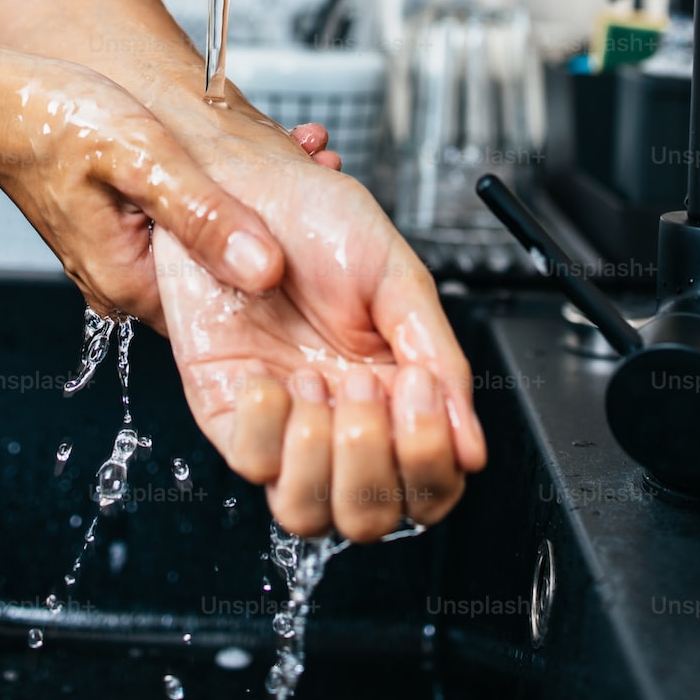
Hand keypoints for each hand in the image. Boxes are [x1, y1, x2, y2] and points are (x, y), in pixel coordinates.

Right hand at [0, 52, 300, 330]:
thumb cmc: (53, 118)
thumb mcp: (141, 158)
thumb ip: (202, 215)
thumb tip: (265, 270)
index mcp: (133, 285)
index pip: (234, 311)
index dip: (286, 263)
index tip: (326, 212)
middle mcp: (128, 284)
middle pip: (231, 273)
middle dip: (282, 222)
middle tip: (324, 162)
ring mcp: (125, 260)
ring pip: (216, 242)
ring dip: (258, 200)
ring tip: (303, 149)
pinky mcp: (124, 233)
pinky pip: (192, 224)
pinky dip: (225, 193)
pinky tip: (257, 154)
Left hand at [150, 103, 485, 541]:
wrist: (243, 184)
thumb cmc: (318, 220)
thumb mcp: (397, 277)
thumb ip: (439, 358)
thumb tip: (471, 442)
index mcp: (397, 395)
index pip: (430, 484)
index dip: (430, 460)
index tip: (418, 393)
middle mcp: (342, 421)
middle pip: (371, 515)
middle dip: (372, 463)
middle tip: (366, 388)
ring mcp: (284, 424)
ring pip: (307, 511)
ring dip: (320, 456)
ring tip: (316, 381)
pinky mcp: (227, 412)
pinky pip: (249, 463)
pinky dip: (266, 428)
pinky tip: (272, 376)